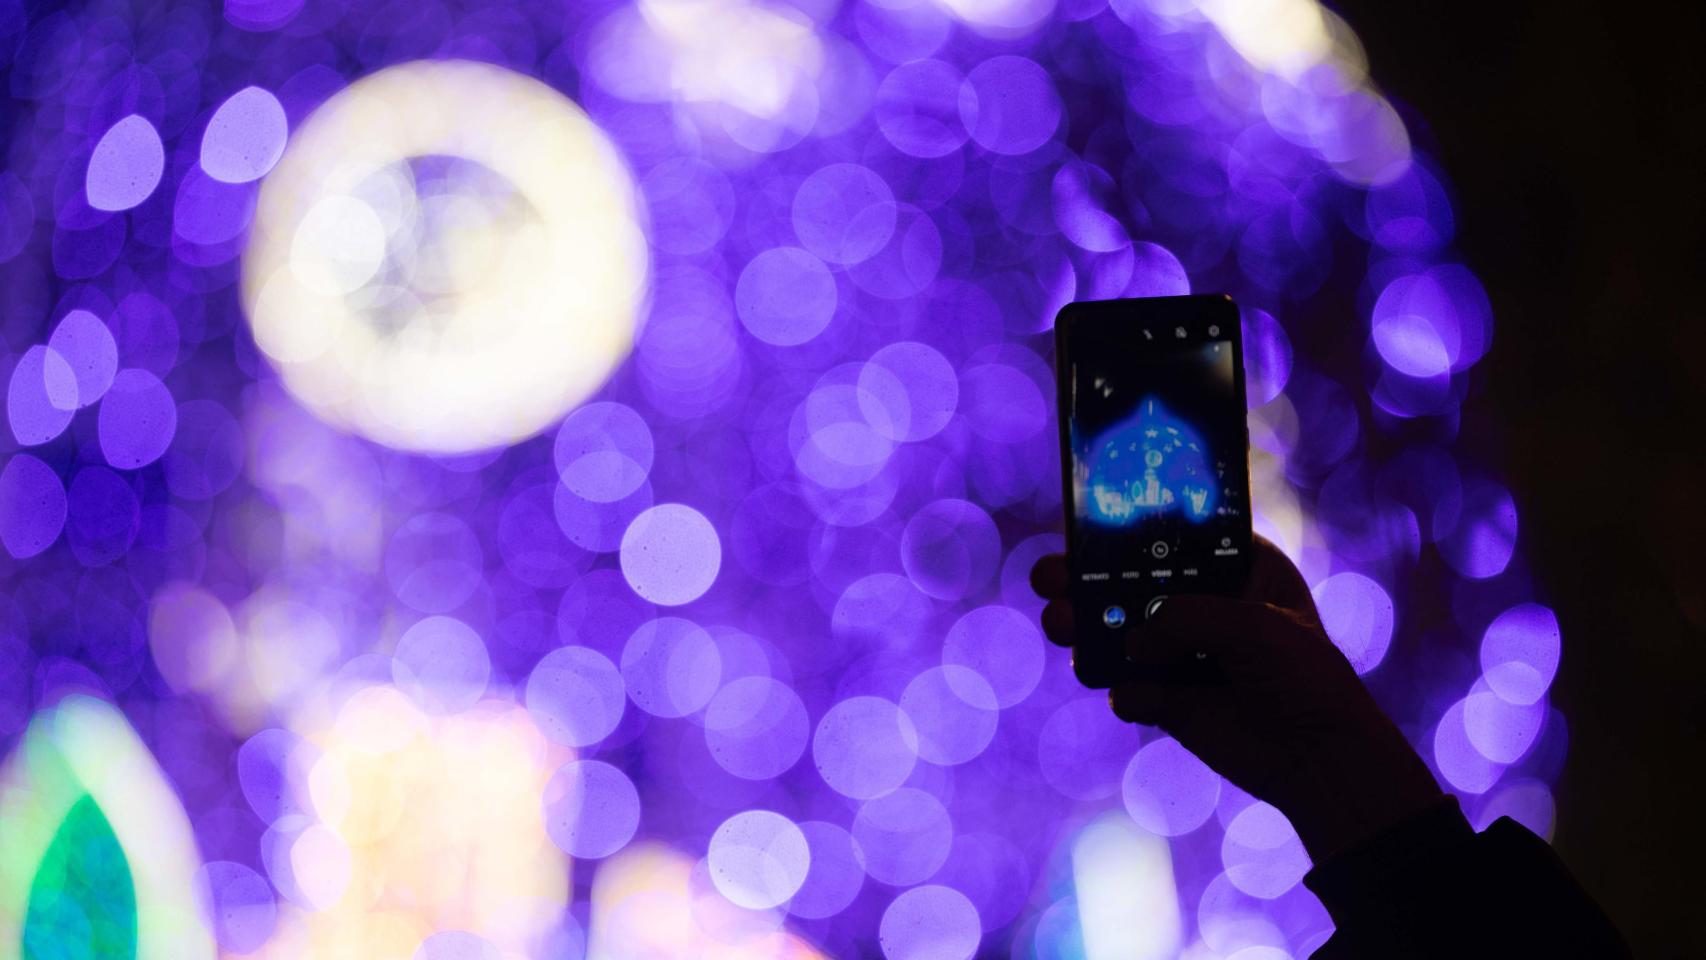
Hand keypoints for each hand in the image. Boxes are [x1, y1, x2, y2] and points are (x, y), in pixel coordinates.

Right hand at [1030, 536, 1443, 860]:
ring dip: (1082, 627)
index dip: (1126, 525)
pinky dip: (1124, 691)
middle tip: (1051, 576)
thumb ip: (1187, 618)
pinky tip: (1141, 699)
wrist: (1320, 758)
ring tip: (1060, 624)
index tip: (1085, 521)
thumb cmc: (1304, 676)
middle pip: (1126, 581)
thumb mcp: (1253, 626)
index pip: (1170, 534)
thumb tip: (1132, 641)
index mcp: (1233, 566)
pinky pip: (1127, 688)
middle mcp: (1200, 604)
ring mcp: (1180, 652)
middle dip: (1083, 578)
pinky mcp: (1167, 699)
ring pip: (1115, 633)